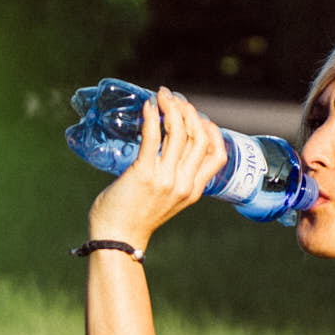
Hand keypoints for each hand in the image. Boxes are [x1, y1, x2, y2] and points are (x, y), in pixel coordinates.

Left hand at [88, 87, 224, 250]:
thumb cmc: (135, 217)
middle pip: (199, 138)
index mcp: (193, 191)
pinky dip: (151, 117)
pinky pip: (153, 137)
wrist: (116, 238)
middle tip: (174, 99)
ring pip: (179, 132)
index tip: (198, 117)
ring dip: (171, 108)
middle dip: (189, 112)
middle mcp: (184, 184)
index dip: (211, 131)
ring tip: (162, 96)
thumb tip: (167, 151)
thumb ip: (173, 179)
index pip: (217, 155)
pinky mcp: (144, 173)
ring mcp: (165, 179)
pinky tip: (148, 106)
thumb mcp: (166, 200)